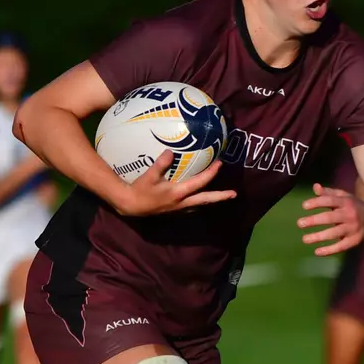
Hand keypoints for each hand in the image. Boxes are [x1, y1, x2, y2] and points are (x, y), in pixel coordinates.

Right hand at [113, 151, 235, 216]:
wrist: (130, 206)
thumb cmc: (140, 190)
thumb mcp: (149, 175)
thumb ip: (161, 163)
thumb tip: (171, 151)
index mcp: (178, 193)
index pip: (200, 182)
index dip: (211, 173)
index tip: (220, 164)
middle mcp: (182, 203)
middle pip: (205, 199)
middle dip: (220, 197)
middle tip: (233, 194)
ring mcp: (178, 209)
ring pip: (199, 205)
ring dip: (210, 200)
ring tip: (219, 196)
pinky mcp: (173, 211)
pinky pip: (191, 207)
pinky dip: (198, 203)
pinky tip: (198, 199)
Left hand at [298, 184, 363, 255]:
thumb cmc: (353, 206)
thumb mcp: (344, 196)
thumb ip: (328, 193)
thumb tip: (315, 187)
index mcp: (346, 202)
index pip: (330, 201)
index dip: (317, 202)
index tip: (304, 206)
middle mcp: (349, 215)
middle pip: (330, 218)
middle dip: (314, 220)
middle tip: (300, 223)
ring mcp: (352, 229)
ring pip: (334, 233)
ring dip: (318, 237)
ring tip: (305, 239)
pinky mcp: (354, 240)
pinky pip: (341, 246)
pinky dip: (329, 250)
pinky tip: (317, 252)